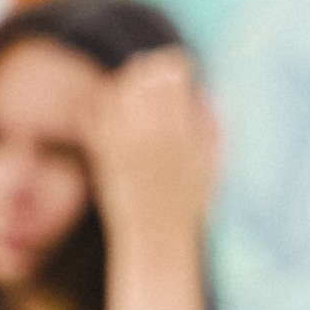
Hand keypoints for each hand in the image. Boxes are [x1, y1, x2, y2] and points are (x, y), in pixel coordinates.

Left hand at [78, 49, 219, 243]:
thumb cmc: (191, 207)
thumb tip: (207, 93)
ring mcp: (122, 141)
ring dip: (129, 83)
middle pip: (144, 72)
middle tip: (159, 78)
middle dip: (154, 71)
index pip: (173, 71)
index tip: (184, 71)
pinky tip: (115, 107)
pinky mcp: (103, 153)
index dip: (179, 66)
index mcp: (181, 130)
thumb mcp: (214, 166)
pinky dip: (104, 102)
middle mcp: (149, 131)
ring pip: (118, 87)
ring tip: (138, 91)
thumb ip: (214, 126)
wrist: (156, 242)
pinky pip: (96, 111)